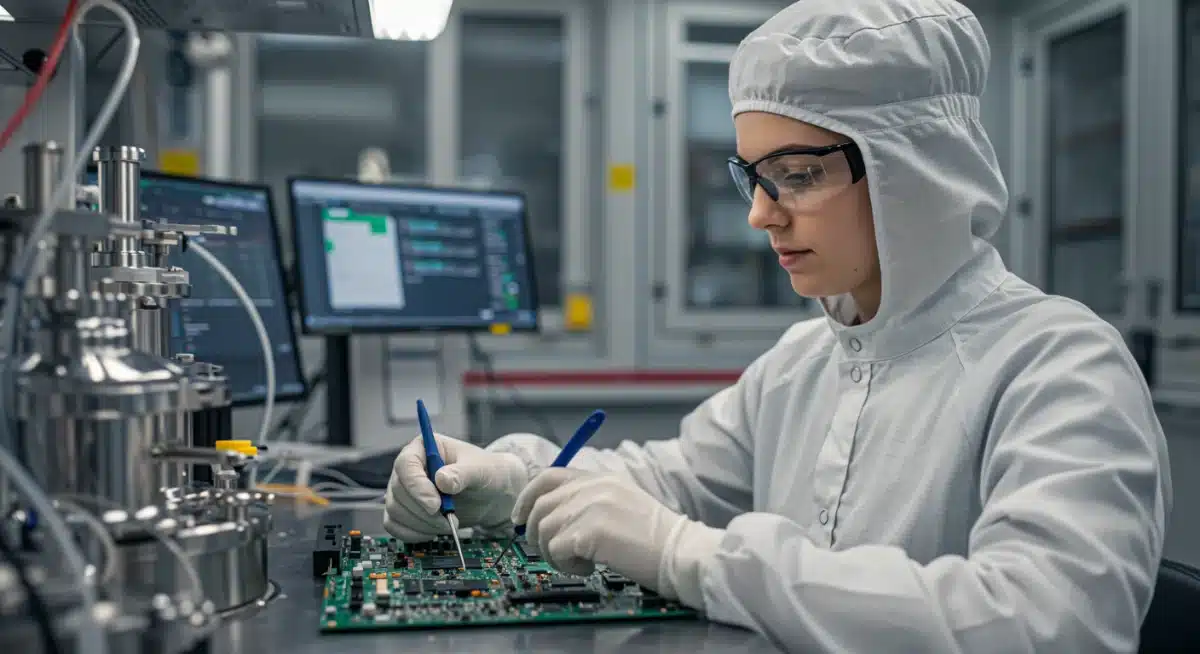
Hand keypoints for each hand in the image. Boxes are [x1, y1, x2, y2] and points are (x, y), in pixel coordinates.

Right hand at [384, 433, 529, 541]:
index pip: (406, 464)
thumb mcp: (481, 470)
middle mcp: (409, 468)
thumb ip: (462, 473)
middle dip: (423, 511)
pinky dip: (414, 533)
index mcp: (424, 448)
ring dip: (422, 524)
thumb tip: (442, 480)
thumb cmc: (486, 473)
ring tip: (448, 524)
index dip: (417, 486)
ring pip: (396, 511)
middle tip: (448, 519)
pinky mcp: (405, 510)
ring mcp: (404, 490)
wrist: (490, 495)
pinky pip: (395, 525)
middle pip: (398, 491)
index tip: (435, 505)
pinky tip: (434, 531)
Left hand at [511, 468, 686, 593]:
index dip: (527, 497)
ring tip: (577, 563)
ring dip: (552, 553)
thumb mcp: (621, 503)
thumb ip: (590, 500)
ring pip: (543, 529)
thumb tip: (550, 515)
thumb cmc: (655, 538)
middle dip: (534, 533)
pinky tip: (587, 568)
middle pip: (540, 505)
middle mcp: (594, 486)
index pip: (548, 476)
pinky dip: (565, 565)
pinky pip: (556, 550)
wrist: (681, 552)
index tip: (520, 519)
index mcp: (601, 477)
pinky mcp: (591, 531)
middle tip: (549, 552)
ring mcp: (592, 506)